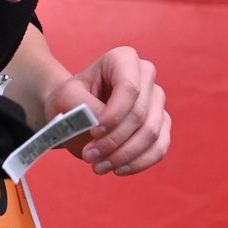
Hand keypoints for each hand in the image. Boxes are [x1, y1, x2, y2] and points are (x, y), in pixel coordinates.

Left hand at [44, 43, 169, 173]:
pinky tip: (118, 169)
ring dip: (125, 155)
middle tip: (88, 156)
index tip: (92, 133)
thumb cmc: (68, 101)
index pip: (129, 88)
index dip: (114, 116)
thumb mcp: (65, 99)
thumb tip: (105, 127)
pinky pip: (160, 147)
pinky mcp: (161, 124)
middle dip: (114, 141)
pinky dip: (140, 162)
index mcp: (123, 59)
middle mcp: (145, 75)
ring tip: (98, 167)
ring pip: (152, 133)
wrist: (72, 113)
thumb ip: (84, 108)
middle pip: (140, 114)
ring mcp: (156, 100)